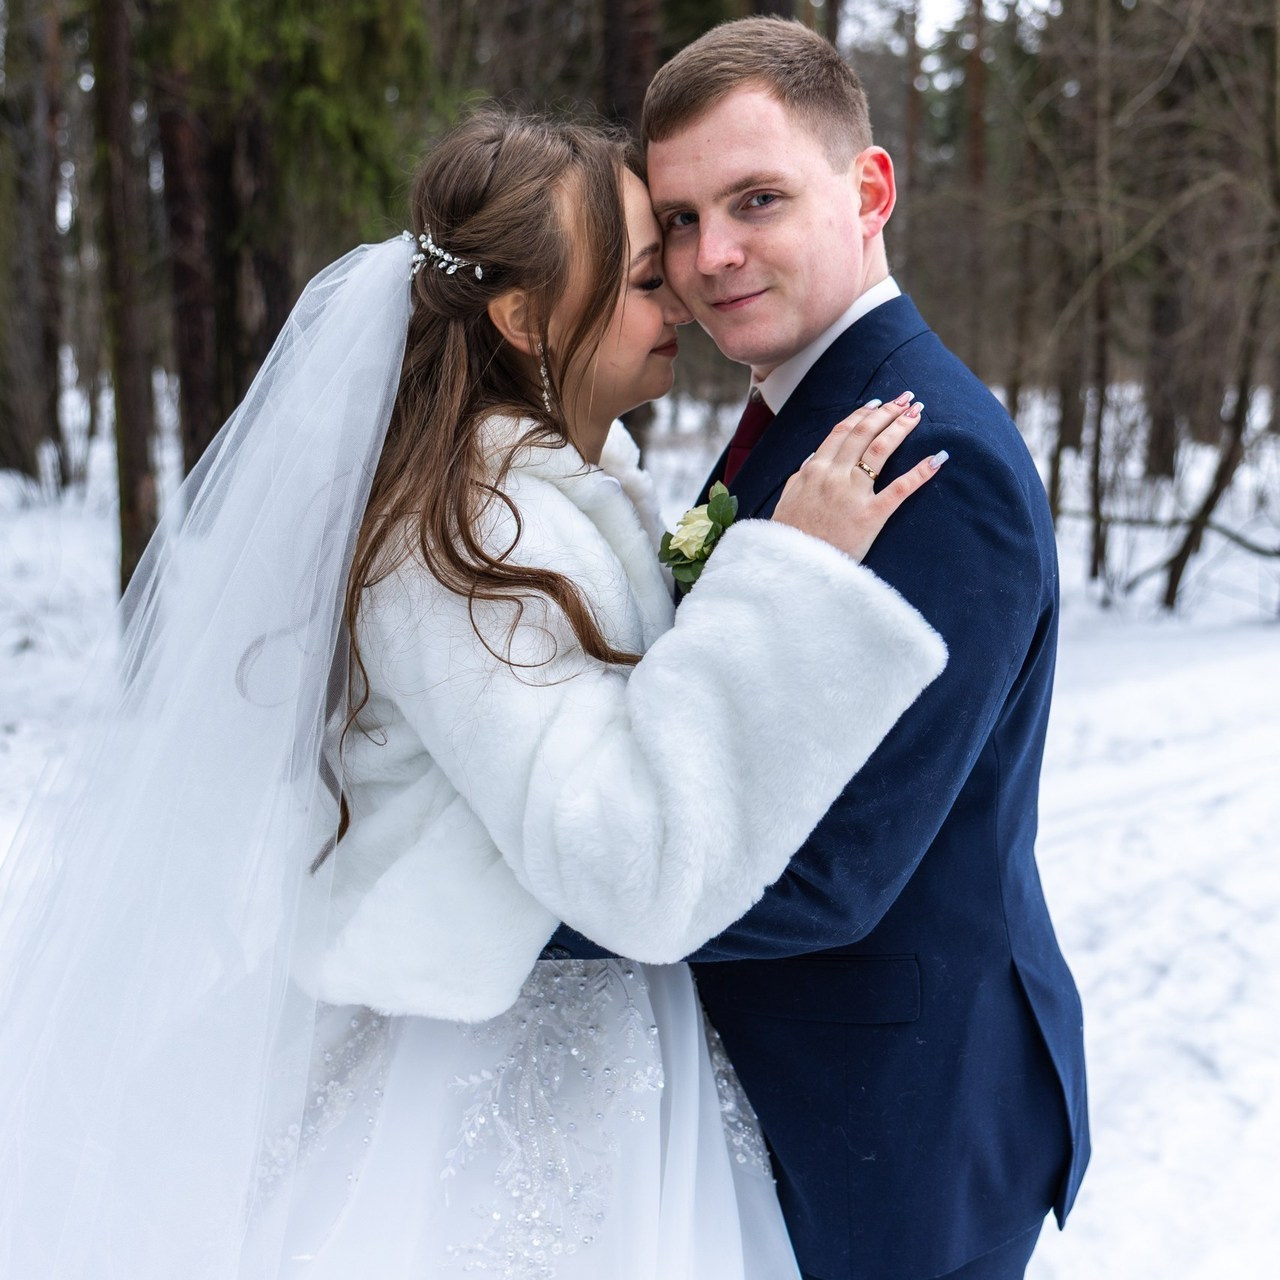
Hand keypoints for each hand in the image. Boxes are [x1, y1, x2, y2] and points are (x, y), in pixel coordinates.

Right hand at [772, 393, 945, 561]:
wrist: (793, 566)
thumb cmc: (791, 535)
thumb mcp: (788, 499)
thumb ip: (802, 476)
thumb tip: (812, 457)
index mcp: (814, 469)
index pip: (842, 431)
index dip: (863, 413)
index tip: (880, 403)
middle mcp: (833, 475)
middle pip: (864, 433)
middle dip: (888, 412)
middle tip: (907, 400)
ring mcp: (853, 494)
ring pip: (881, 450)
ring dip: (901, 427)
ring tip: (918, 414)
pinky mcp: (870, 516)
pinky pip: (900, 489)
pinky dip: (921, 471)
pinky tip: (938, 458)